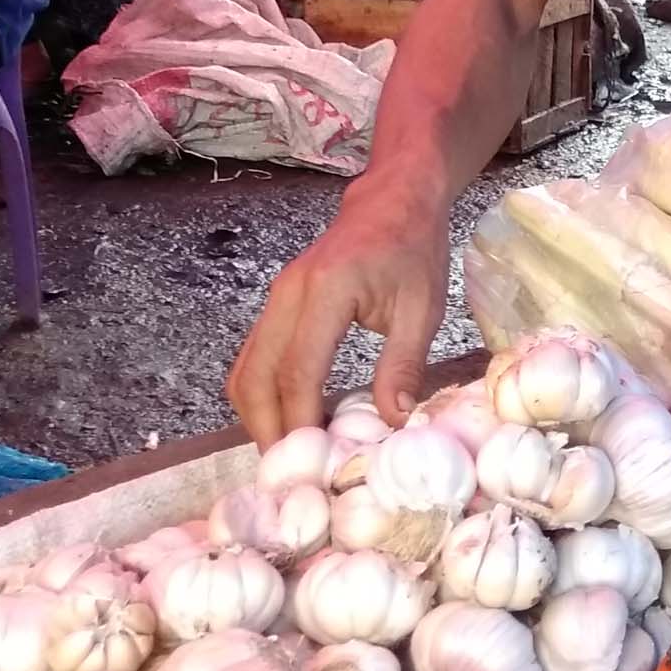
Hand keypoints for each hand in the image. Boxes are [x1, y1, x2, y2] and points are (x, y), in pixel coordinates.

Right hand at [228, 182, 447, 440]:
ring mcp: (276, 297)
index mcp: (327, 289)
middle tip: (291, 472)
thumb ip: (404, 364)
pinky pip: (255, 357)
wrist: (394, 198)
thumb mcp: (424, 306)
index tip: (312, 463)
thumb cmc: (414, 248)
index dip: (299, 422)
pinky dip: (263, 394)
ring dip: (258, 416)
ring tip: (289, 453)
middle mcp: (289, 293)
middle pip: (255, 375)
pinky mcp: (277, 304)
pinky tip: (290, 419)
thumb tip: (393, 423)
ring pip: (246, 369)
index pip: (298, 369)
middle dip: (266, 429)